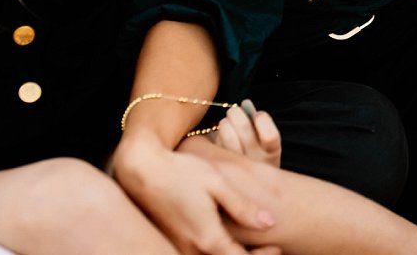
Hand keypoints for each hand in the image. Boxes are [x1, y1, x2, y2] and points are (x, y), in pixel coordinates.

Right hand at [109, 130, 276, 254]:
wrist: (142, 170)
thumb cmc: (181, 171)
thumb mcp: (216, 183)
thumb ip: (243, 206)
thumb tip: (270, 223)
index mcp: (209, 239)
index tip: (275, 246)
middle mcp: (192, 252)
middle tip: (265, 248)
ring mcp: (178, 251)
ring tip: (244, 245)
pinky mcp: (171, 246)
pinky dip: (214, 252)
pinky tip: (221, 240)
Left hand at [206, 101, 281, 168]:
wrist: (246, 184)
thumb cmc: (256, 153)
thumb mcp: (265, 143)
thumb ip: (259, 124)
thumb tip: (246, 104)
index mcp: (272, 153)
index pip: (270, 134)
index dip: (261, 118)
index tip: (257, 114)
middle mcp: (257, 162)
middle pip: (242, 125)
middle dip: (236, 112)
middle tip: (235, 113)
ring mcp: (238, 167)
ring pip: (226, 132)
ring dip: (225, 122)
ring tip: (227, 124)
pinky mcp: (221, 167)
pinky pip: (216, 142)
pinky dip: (217, 135)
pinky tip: (222, 137)